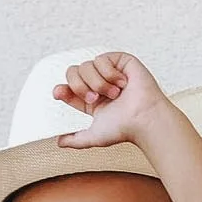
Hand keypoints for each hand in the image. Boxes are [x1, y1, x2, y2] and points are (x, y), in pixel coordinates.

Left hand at [54, 52, 169, 149]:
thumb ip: (75, 140)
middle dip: (80, 87)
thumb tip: (59, 142)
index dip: (62, 89)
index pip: (69, 89)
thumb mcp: (93, 137)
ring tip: (114, 94)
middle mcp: (99, 84)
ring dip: (98, 83)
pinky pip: (101, 59)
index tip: (58, 93)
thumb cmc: (124, 128)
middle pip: (73, 73)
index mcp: (91, 100)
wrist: (142, 119)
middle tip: (94, 99)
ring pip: (86, 66)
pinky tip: (122, 83)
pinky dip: (109, 73)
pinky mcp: (120, 61)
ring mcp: (109, 71)